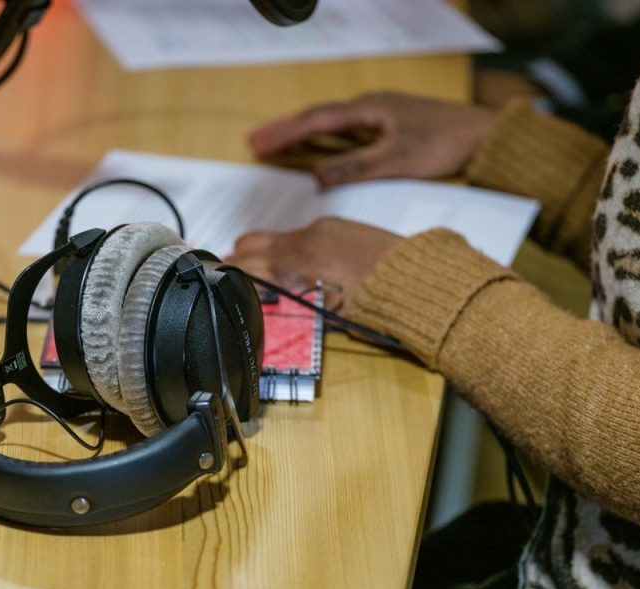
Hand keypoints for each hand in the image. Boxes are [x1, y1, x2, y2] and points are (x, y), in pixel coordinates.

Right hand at [227, 217, 399, 312]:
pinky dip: (285, 246)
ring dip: (260, 251)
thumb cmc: (380, 301)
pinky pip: (298, 234)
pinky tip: (288, 261)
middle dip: (238, 259)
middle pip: (254, 243)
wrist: (421, 278)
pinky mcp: (337, 226)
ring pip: (276, 236)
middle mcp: (308, 237)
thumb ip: (296, 303)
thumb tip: (274, 304)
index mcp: (302, 260)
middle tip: (226, 274)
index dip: (231, 275)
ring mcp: (323, 228)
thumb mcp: (332, 312)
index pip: (252, 265)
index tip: (218, 281)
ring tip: (248, 266)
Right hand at [249, 91, 498, 186]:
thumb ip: (355, 168)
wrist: (483, 137)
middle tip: (255, 140)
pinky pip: (347, 131)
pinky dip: (325, 139)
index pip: (316, 120)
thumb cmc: (445, 143)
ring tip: (276, 143)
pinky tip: (318, 146)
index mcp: (369, 109)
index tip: (258, 141)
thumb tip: (316, 176)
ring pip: (331, 124)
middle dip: (285, 130)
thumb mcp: (396, 160)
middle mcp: (371, 107)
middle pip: (318, 118)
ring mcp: (380, 116)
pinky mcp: (389, 127)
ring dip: (302, 134)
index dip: (285, 132)